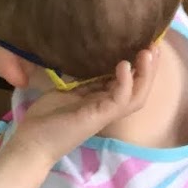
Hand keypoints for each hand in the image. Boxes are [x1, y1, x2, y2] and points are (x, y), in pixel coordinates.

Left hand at [7, 49, 159, 163]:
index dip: (137, 67)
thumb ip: (82, 80)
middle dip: (149, 70)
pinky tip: (124, 65)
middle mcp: (107, 108)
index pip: (127, 83)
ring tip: (148, 53)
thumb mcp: (67, 91)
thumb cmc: (46, 117)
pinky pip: (119, 100)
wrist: (32, 142)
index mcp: (101, 101)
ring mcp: (105, 114)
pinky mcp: (98, 117)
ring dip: (145, 75)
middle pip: (139, 90)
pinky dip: (125, 83)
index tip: (143, 45)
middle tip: (155, 47)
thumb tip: (87, 58)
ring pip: (136, 96)